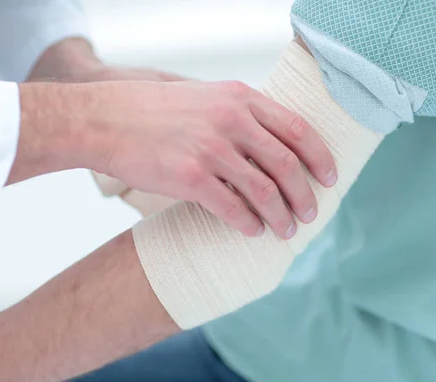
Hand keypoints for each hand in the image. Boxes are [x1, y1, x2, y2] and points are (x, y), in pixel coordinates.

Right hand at [22, 38, 337, 238]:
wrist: (104, 119)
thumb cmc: (152, 110)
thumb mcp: (203, 96)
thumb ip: (237, 114)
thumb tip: (267, 142)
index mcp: (239, 98)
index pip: (297, 129)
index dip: (320, 157)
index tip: (330, 177)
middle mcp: (231, 121)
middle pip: (287, 164)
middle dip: (304, 194)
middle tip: (310, 213)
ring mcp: (211, 149)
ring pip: (264, 191)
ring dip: (281, 215)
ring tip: (286, 230)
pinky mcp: (190, 178)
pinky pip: (232, 208)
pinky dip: (248, 224)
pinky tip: (252, 231)